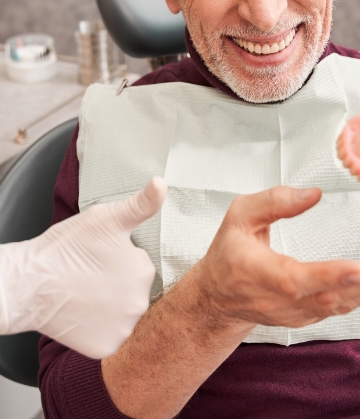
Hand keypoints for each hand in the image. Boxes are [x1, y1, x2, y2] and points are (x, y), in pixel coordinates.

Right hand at [0, 178, 165, 358]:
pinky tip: (84, 315)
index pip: (140, 266)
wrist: (27, 284)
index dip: (119, 261)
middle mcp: (141, 302)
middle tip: (91, 277)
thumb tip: (161, 183)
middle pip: (135, 291)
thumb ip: (141, 204)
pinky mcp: (106, 348)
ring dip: (112, 307)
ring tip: (86, 295)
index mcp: (145, 270)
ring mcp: (124, 328)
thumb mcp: (106, 218)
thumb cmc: (65, 248)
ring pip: (124, 314)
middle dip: (118, 284)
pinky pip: (111, 338)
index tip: (99, 259)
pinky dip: (100, 330)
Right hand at [189, 186, 359, 329]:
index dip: (330, 276)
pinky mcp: (309, 315)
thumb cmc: (229, 254)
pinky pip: (342, 306)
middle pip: (331, 297)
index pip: (298, 279)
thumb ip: (273, 202)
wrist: (219, 297)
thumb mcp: (239, 216)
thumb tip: (313, 194)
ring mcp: (298, 313)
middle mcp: (283, 301)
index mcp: (261, 275)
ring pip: (342, 304)